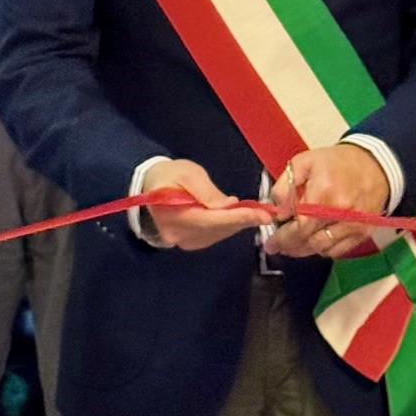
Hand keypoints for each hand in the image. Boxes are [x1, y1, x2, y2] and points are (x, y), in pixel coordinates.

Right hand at [140, 159, 267, 250]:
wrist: (150, 186)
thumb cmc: (169, 175)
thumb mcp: (187, 173)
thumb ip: (207, 190)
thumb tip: (228, 206)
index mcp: (174, 215)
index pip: (211, 220)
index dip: (238, 218)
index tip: (261, 214)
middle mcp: (177, 234)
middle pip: (216, 230)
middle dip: (243, 221)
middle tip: (266, 214)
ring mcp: (182, 241)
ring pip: (217, 235)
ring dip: (237, 225)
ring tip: (256, 213)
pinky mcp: (188, 242)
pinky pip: (213, 236)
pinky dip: (228, 227)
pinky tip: (238, 217)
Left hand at [266, 145, 389, 259]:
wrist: (374, 165)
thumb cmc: (336, 162)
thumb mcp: (304, 162)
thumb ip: (285, 186)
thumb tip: (278, 212)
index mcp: (325, 191)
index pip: (300, 226)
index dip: (283, 238)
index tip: (271, 242)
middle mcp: (341, 212)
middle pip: (309, 241)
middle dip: (289, 246)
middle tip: (276, 247)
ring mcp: (354, 225)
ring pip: (322, 249)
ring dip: (304, 249)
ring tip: (293, 244)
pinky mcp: (362, 233)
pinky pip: (337, 251)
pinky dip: (323, 249)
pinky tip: (314, 239)